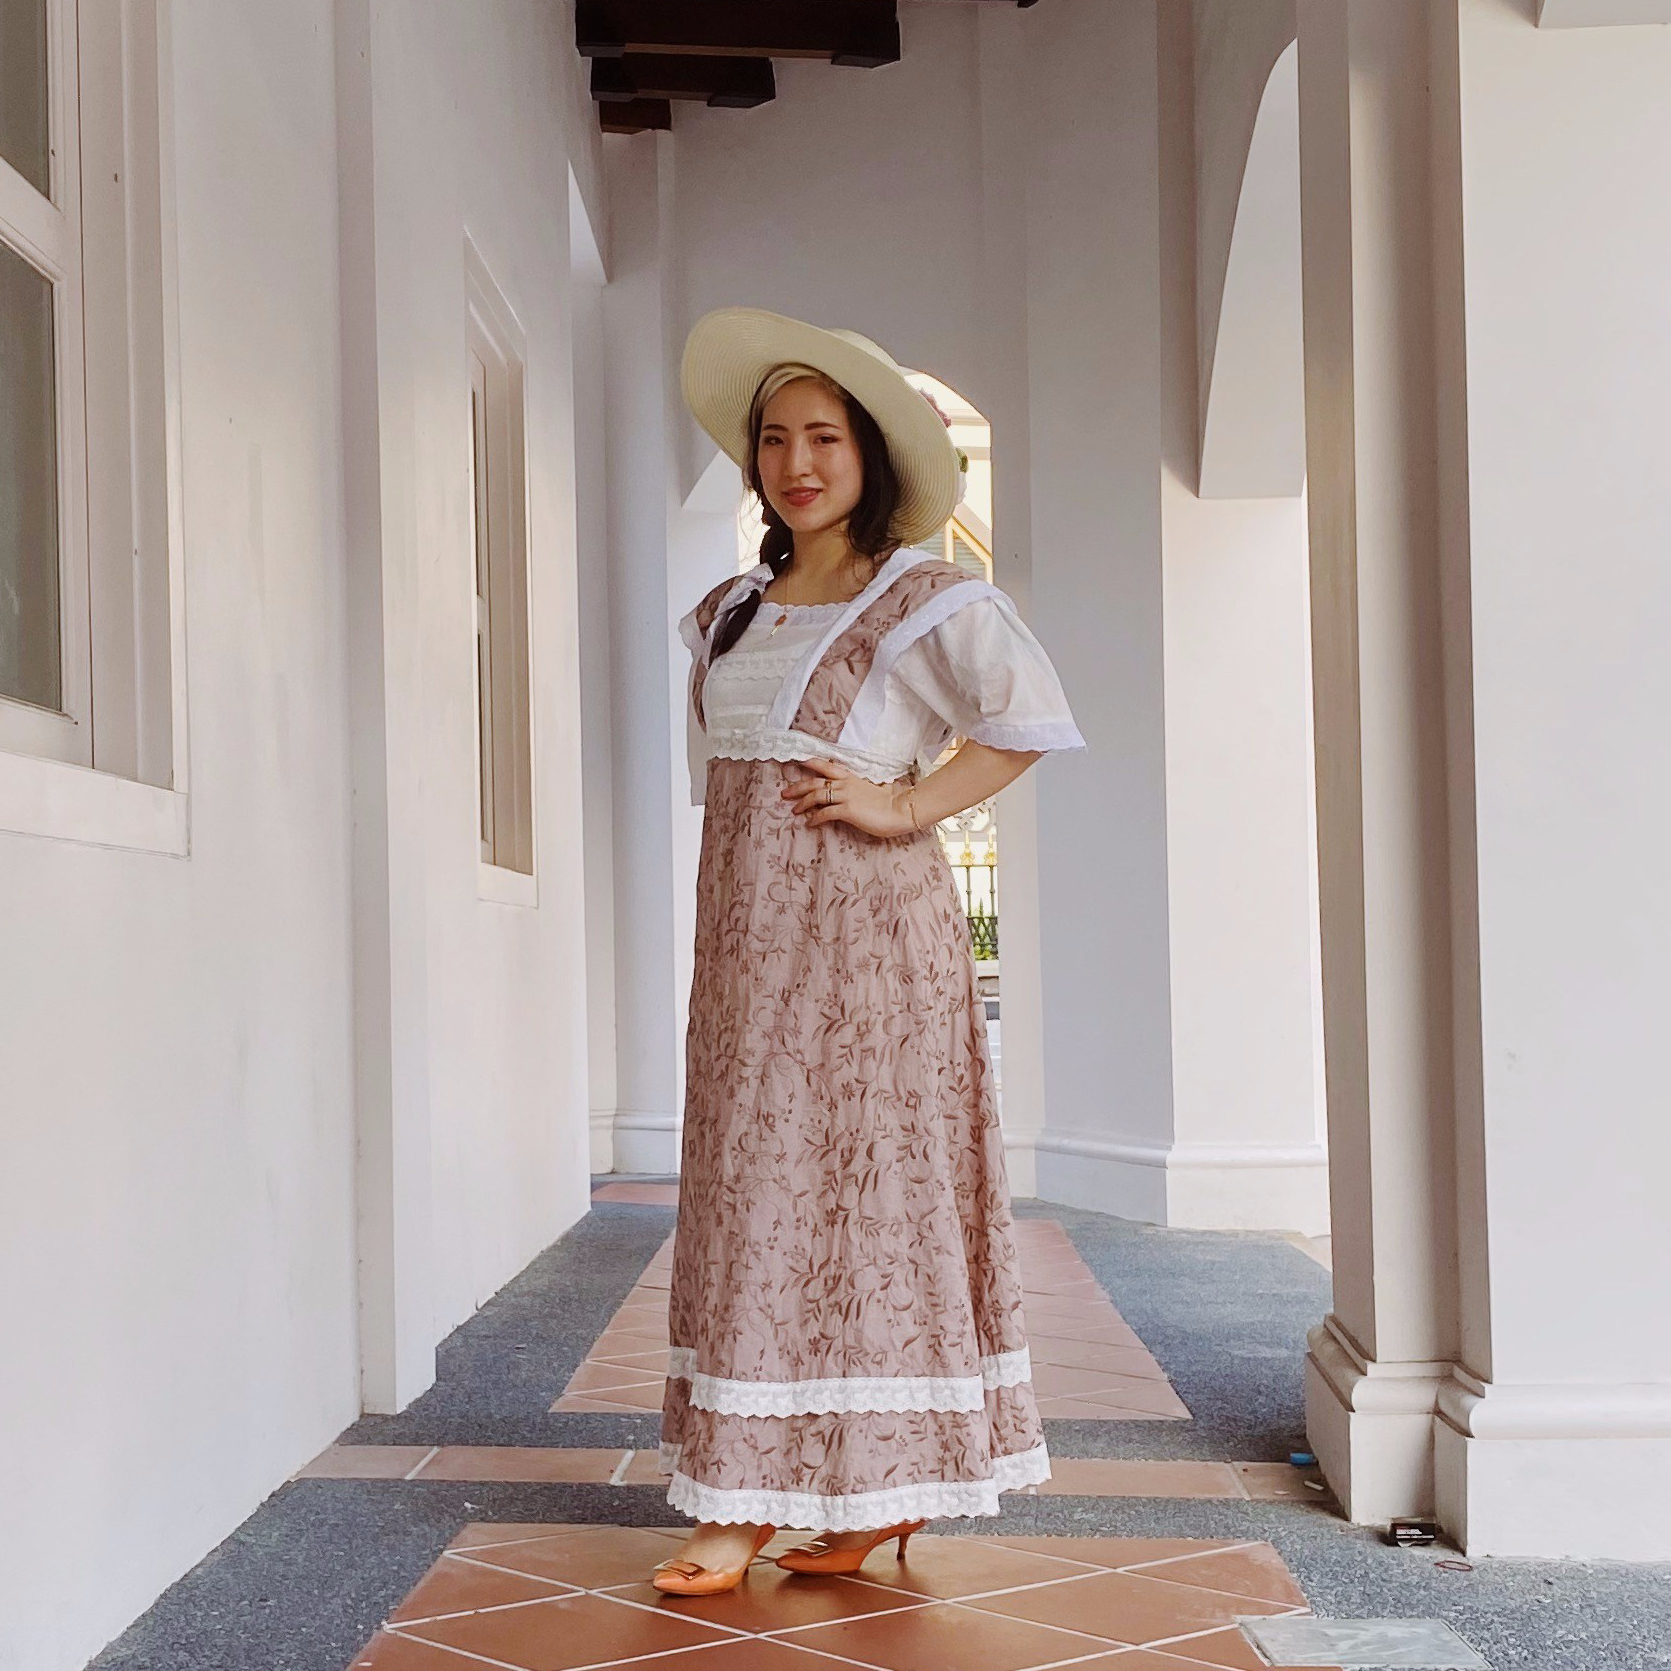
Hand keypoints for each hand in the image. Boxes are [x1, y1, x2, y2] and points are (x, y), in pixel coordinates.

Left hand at [781, 759, 920, 837]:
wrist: (901, 810)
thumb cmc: (892, 802)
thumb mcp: (877, 790)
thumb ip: (868, 788)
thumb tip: (872, 789)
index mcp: (852, 778)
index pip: (827, 767)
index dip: (812, 764)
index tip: (799, 763)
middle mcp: (846, 784)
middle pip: (815, 782)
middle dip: (797, 787)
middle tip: (785, 793)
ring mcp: (846, 796)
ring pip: (816, 795)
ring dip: (802, 803)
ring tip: (793, 810)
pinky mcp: (847, 810)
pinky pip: (825, 813)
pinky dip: (815, 818)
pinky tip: (809, 823)